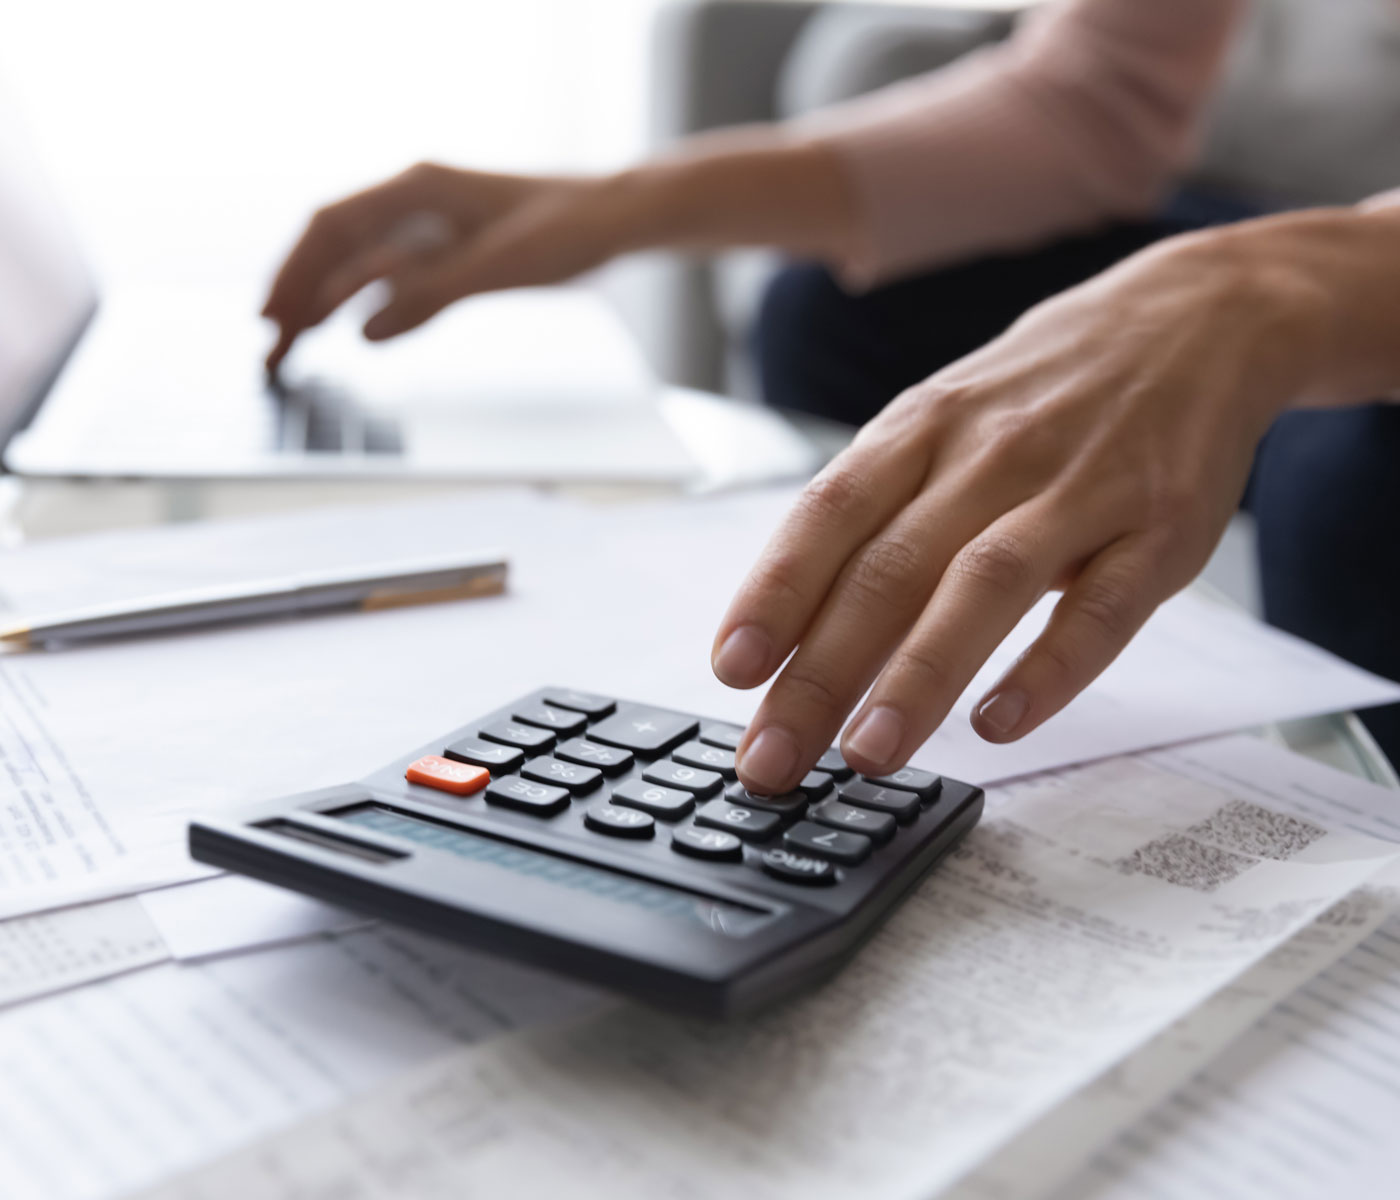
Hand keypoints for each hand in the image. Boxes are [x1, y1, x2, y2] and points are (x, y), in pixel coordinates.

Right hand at [262, 163, 622, 372]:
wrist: (618, 219)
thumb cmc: (568, 230)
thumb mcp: (497, 267)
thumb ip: (429, 294)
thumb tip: (364, 330)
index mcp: (418, 189)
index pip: (332, 226)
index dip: (295, 272)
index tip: (270, 316)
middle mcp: (416, 201)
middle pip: (336, 244)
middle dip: (298, 292)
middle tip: (271, 345)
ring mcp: (433, 224)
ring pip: (361, 262)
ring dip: (325, 301)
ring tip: (293, 345)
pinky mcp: (453, 248)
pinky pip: (393, 275)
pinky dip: (365, 302)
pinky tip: (348, 330)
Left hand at [713, 230, 1327, 793]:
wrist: (1199, 316)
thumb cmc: (1043, 391)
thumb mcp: (947, 418)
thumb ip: (881, 511)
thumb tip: (792, 626)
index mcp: (923, 428)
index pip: (830, 512)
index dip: (774, 592)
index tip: (730, 670)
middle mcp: (990, 454)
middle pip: (889, 569)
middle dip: (820, 673)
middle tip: (772, 759)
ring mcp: (1079, 489)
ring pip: (983, 584)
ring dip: (918, 675)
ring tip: (867, 753)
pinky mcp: (1162, 530)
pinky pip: (1103, 606)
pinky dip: (1050, 666)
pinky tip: (1001, 721)